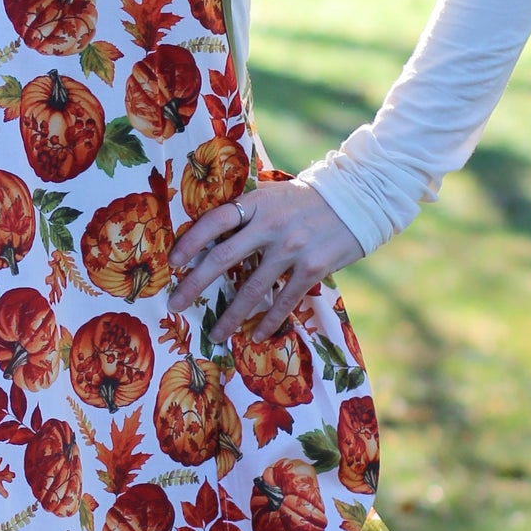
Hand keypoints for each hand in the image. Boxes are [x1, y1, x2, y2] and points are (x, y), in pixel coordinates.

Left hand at [168, 179, 363, 348]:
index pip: (214, 221)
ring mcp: (291, 248)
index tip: (173, 263)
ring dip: (231, 316)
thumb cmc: (306, 200)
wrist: (357, 200)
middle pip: (223, 258)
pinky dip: (270, 321)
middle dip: (195, 285)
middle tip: (175, 305)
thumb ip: (246, 210)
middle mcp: (270, 225)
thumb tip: (211, 230)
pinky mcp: (312, 268)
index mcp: (256, 203)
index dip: (191, 242)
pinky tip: (258, 336)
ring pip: (252, 289)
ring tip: (216, 334)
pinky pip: (284, 301)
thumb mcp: (273, 195)